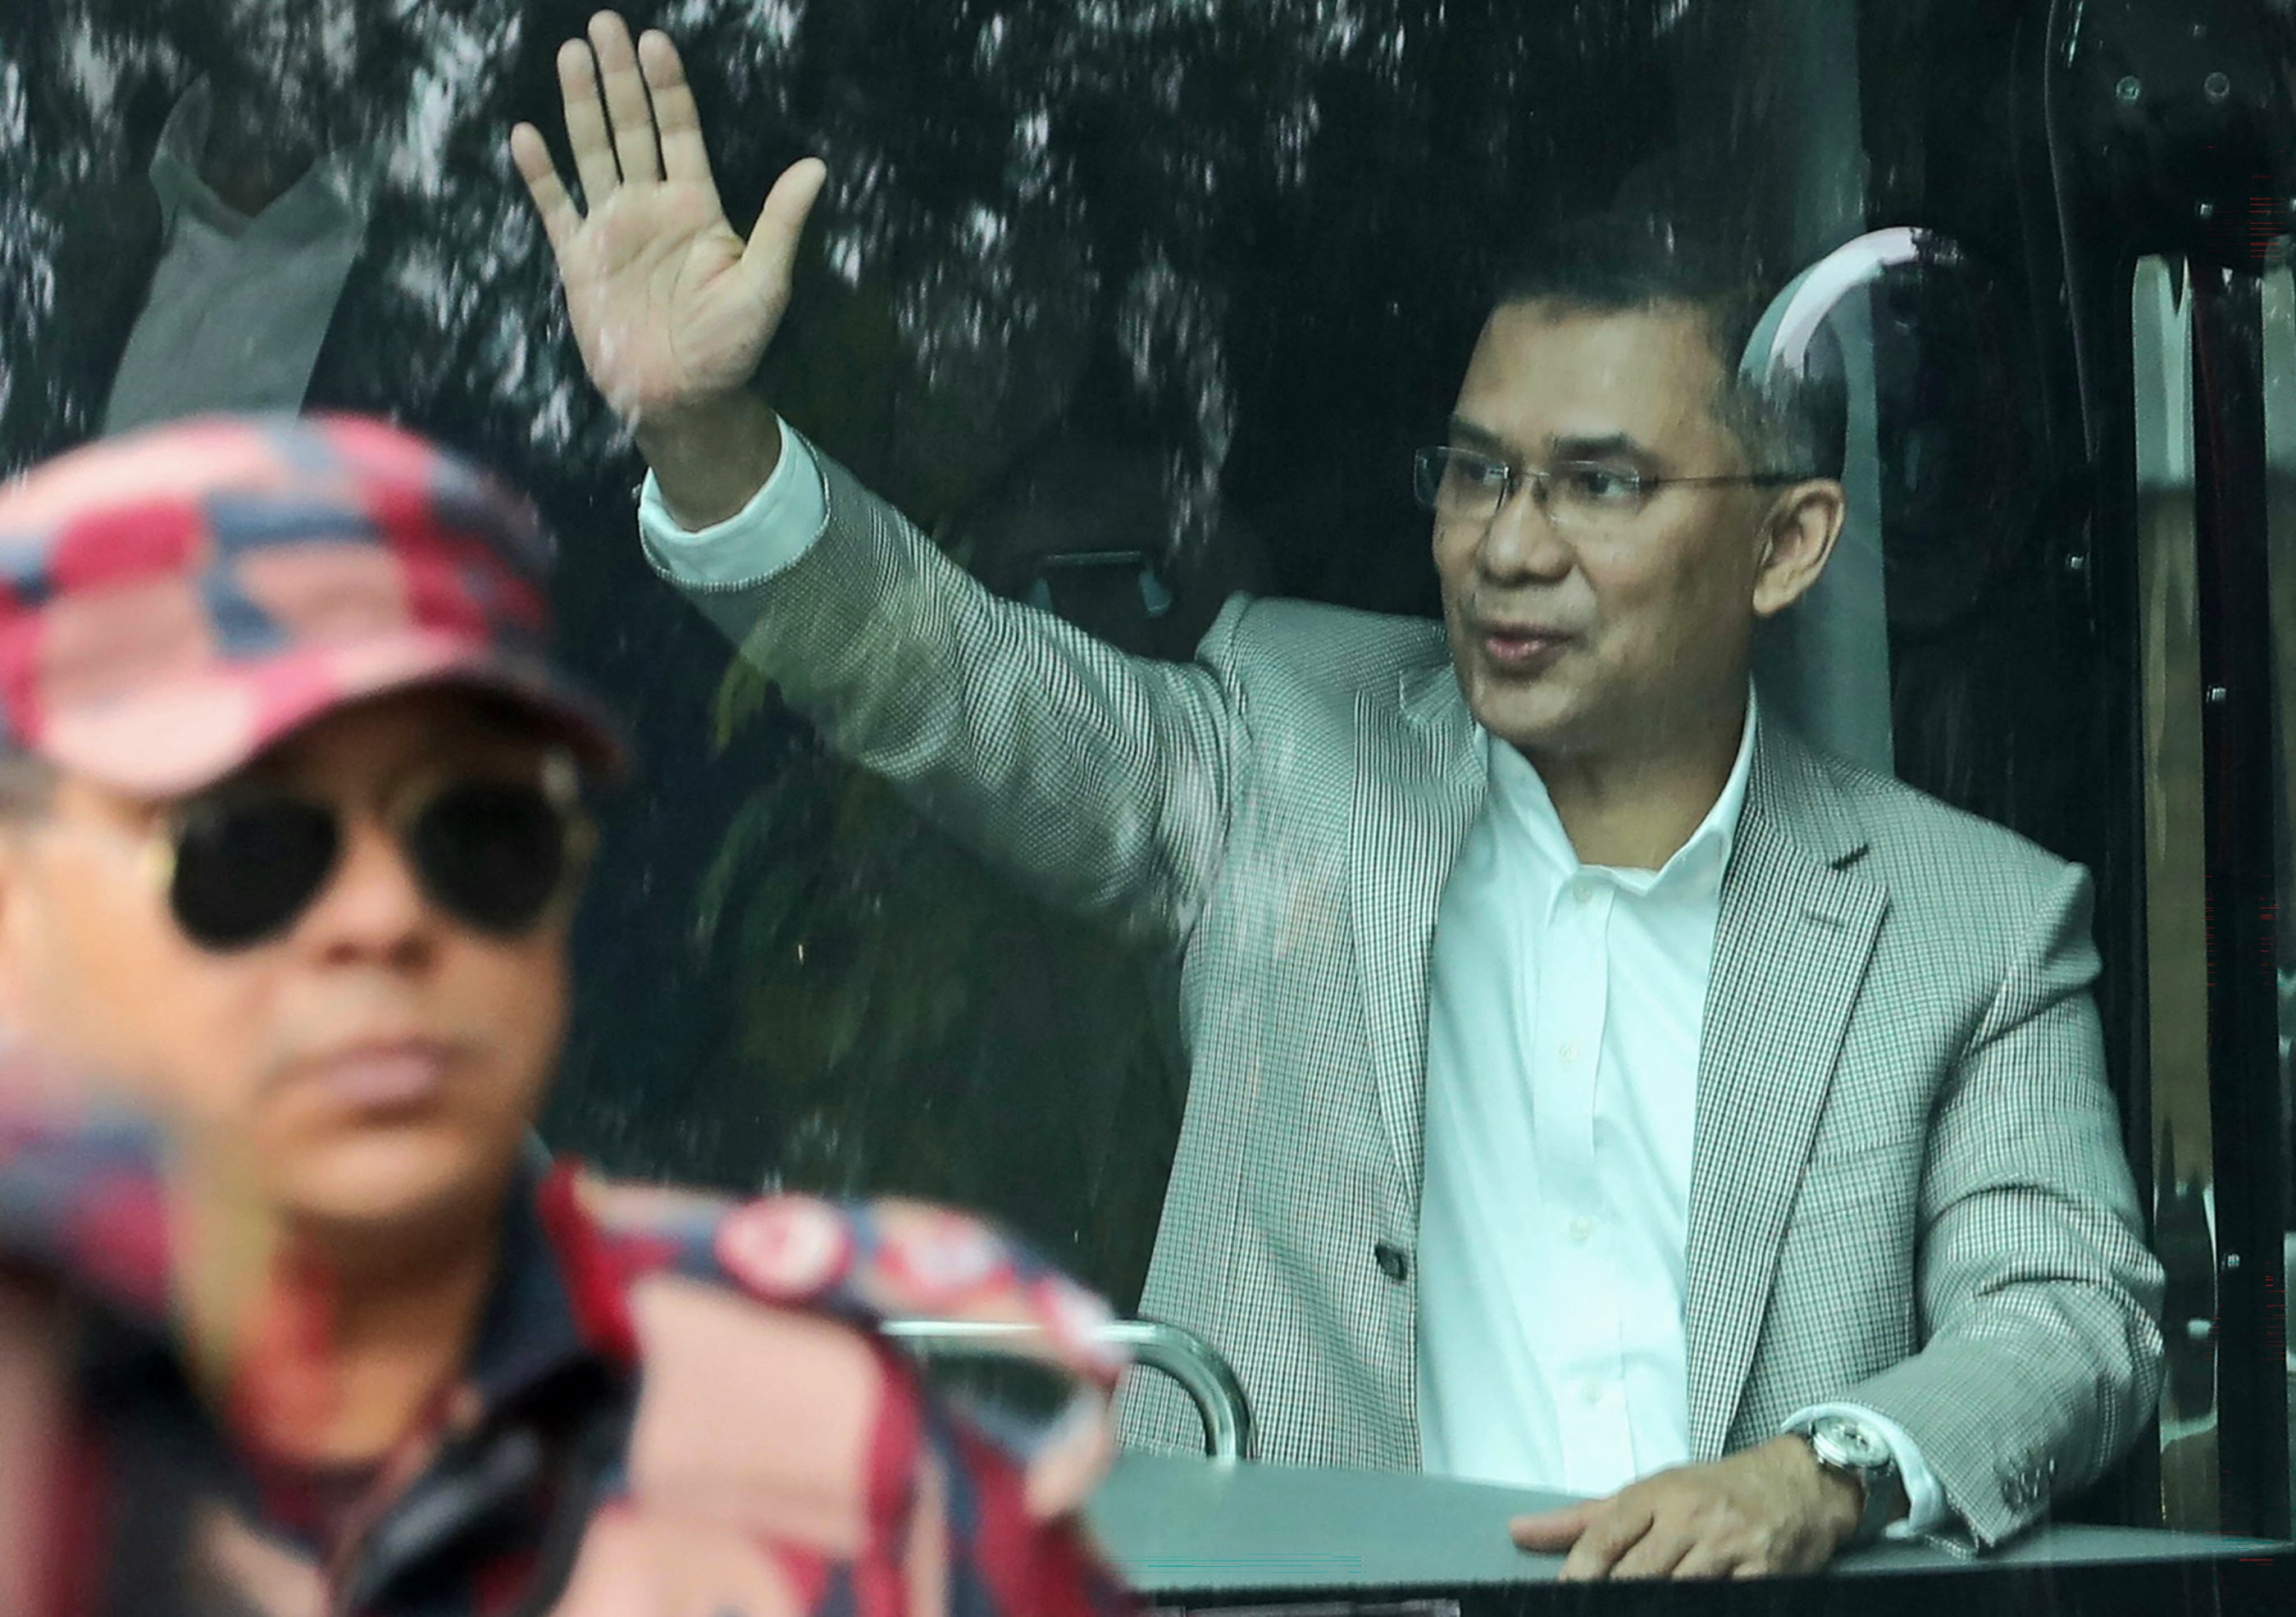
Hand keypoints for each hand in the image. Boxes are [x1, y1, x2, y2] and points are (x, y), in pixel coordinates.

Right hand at [510, 12, 825, 427]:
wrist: (682, 397)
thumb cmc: (731, 346)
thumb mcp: (765, 284)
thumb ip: (781, 224)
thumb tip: (816, 168)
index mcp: (697, 206)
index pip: (680, 131)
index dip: (668, 87)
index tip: (655, 42)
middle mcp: (652, 207)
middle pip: (631, 127)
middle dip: (619, 77)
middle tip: (604, 23)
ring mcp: (612, 229)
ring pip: (593, 152)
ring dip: (581, 105)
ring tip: (571, 54)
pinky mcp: (579, 259)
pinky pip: (556, 206)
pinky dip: (541, 173)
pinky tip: (526, 134)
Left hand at [1507, 1435, 1864, 1580]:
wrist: (1795, 1484)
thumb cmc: (1709, 1489)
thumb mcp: (1647, 1492)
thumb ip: (1582, 1519)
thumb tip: (1517, 1531)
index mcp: (1656, 1494)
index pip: (1605, 1535)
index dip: (1579, 1571)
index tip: (1564, 1595)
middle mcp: (1690, 1517)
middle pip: (1638, 1571)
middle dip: (1613, 1597)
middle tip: (1590, 1612)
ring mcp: (1728, 1546)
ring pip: (1680, 1590)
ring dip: (1655, 1605)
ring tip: (1633, 1611)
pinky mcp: (1764, 1573)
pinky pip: (1726, 1601)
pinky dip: (1704, 1607)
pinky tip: (1683, 1612)